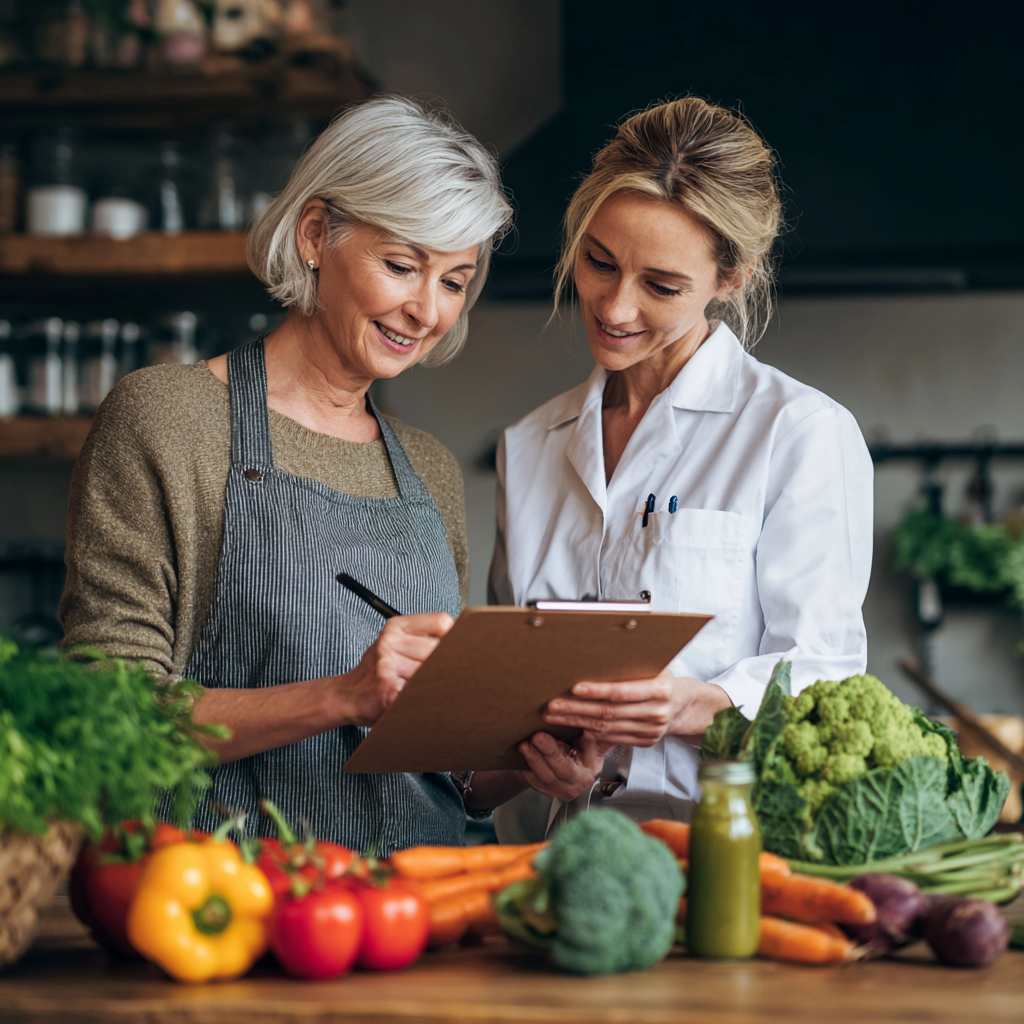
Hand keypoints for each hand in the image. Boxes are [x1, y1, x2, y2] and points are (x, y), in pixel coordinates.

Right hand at [336, 613, 453, 726]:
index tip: (455, 651)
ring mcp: (388, 664)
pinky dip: (426, 697)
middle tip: (443, 675)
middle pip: (440, 648)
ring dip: (436, 683)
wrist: (347, 695)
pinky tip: (418, 698)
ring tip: (426, 687)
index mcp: (396, 626)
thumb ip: (424, 638)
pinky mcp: (389, 689)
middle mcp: (390, 641)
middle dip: (446, 665)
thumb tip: (464, 641)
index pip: (442, 622)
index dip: (454, 638)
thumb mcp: (396, 644)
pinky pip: (422, 691)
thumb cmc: (378, 670)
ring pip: (433, 671)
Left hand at [516, 731, 612, 802]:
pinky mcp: (542, 789)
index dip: (551, 752)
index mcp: (583, 778)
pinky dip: (525, 766)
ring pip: (538, 778)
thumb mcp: (592, 751)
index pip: (565, 767)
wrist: (575, 772)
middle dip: (538, 755)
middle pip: (549, 774)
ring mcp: (554, 791)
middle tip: (531, 738)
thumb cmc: (584, 758)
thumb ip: (589, 743)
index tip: (541, 736)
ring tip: (523, 745)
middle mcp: (569, 788)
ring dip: (530, 760)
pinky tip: (521, 754)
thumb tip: (588, 731)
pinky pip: (531, 780)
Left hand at [542, 671, 731, 746]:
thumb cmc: (662, 678)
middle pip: (609, 712)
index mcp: (661, 690)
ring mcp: (652, 731)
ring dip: (577, 722)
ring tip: (555, 716)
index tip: (574, 688)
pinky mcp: (645, 742)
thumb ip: (629, 665)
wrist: (684, 705)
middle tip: (553, 705)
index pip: (622, 692)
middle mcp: (657, 713)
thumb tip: (595, 657)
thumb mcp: (653, 665)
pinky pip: (612, 739)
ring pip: (607, 728)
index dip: (597, 691)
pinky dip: (590, 733)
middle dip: (577, 709)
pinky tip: (573, 726)